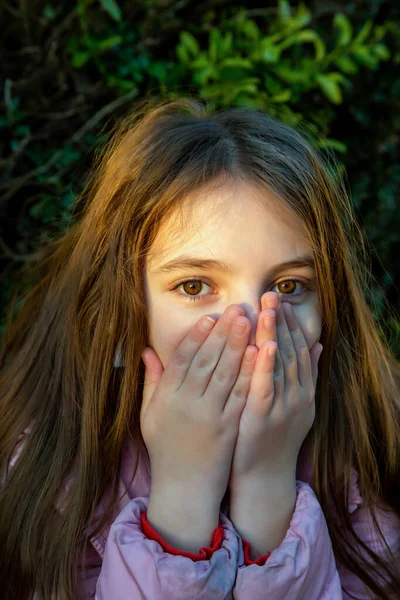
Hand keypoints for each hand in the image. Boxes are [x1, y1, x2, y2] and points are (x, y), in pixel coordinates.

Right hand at [140, 304, 255, 510]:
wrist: (184, 487)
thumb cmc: (165, 448)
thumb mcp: (150, 414)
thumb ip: (151, 381)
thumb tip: (145, 350)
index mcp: (166, 398)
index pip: (181, 359)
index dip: (196, 337)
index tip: (209, 318)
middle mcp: (187, 403)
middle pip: (206, 360)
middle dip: (222, 332)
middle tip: (235, 309)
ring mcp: (209, 415)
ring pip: (225, 373)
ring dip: (238, 345)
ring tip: (249, 322)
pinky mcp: (229, 427)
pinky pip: (241, 394)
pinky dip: (250, 372)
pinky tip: (259, 354)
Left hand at [228, 292, 322, 486]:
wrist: (264, 477)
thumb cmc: (273, 438)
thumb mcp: (296, 404)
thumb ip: (306, 374)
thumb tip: (317, 344)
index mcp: (304, 391)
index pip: (299, 350)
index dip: (291, 324)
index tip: (282, 301)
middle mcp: (298, 395)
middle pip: (291, 351)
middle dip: (281, 321)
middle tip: (272, 294)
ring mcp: (283, 406)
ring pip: (280, 364)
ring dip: (274, 334)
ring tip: (268, 308)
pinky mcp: (264, 417)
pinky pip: (266, 386)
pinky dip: (265, 365)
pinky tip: (262, 344)